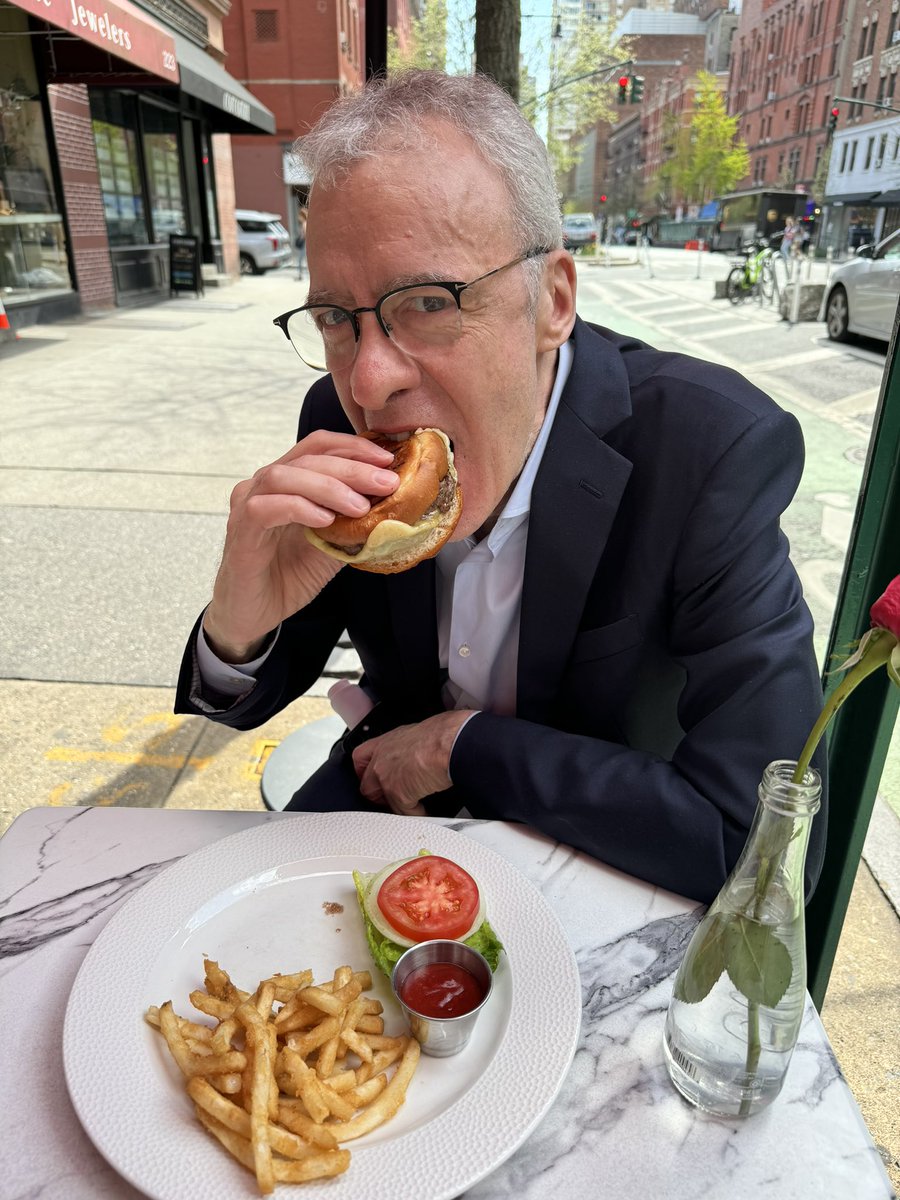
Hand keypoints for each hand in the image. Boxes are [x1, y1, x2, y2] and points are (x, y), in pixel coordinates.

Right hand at [202, 431, 397, 660]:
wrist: (255, 615)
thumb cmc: (290, 576)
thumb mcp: (334, 544)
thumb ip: (354, 522)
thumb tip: (394, 506)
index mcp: (287, 482)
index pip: (318, 446)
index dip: (353, 447)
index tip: (387, 459)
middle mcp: (263, 486)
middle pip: (307, 458)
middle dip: (351, 468)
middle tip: (385, 482)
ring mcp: (247, 506)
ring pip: (283, 476)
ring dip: (327, 487)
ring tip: (360, 507)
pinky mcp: (240, 532)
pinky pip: (264, 508)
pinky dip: (298, 508)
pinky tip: (325, 520)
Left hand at [352, 711, 474, 815]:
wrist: (450, 742)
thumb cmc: (444, 734)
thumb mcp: (422, 733)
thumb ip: (413, 746)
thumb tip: (423, 751)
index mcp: (389, 741)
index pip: (362, 757)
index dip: (366, 770)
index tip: (374, 777)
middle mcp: (383, 757)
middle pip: (366, 784)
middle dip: (378, 793)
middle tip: (394, 795)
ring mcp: (386, 776)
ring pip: (380, 800)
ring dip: (394, 805)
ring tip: (410, 805)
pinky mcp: (398, 794)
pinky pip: (402, 812)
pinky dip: (415, 813)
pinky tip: (424, 810)